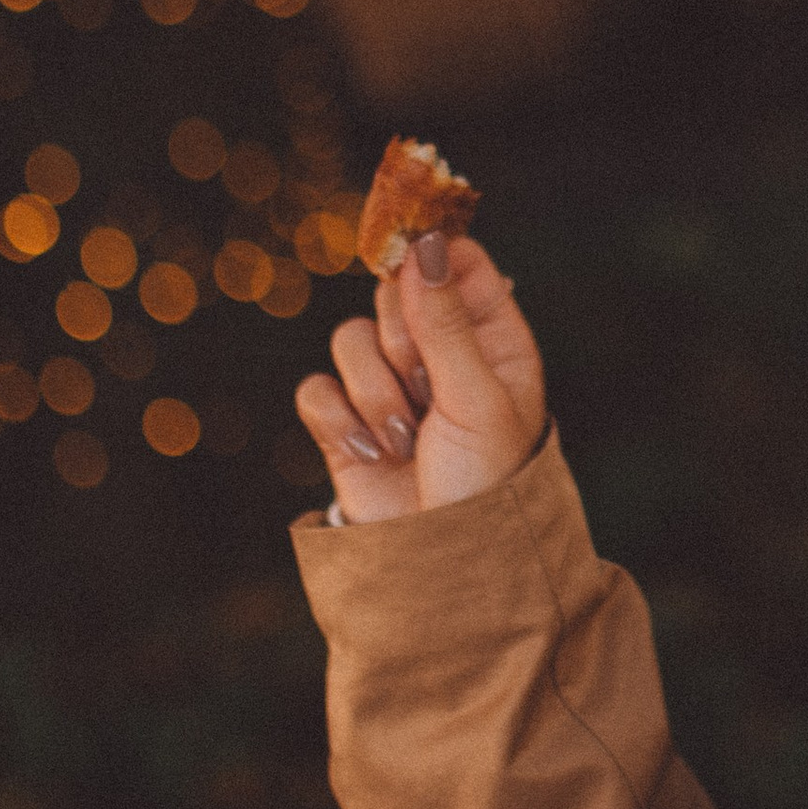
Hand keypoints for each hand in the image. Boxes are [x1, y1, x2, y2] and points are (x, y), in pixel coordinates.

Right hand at [294, 234, 546, 519]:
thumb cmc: (486, 482)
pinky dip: (340, 423)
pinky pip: (317, 389)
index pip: (456, 262)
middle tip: (427, 389)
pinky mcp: (344, 424)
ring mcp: (387, 387)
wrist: (444, 564)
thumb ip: (445, 321)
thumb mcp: (477, 397)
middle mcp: (437, 354)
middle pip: (392, 294)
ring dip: (377, 393)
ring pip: (350, 340)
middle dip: (403, 343)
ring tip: (409, 440)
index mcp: (490, 339)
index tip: (413, 258)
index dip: (431, 255)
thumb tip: (423, 244)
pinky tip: (375, 455)